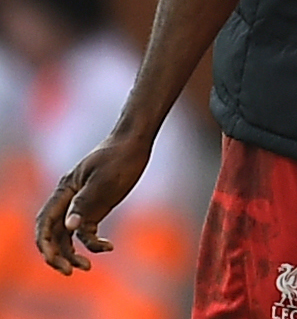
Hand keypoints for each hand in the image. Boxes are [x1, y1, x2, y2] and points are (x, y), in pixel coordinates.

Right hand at [35, 134, 152, 273]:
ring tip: (87, 267)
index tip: (55, 260)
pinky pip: (86, 231)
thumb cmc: (119, 157)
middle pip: (53, 233)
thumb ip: (86, 202)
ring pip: (67, 235)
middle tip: (69, 271)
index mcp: (64, 190)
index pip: (45, 223)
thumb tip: (69, 227)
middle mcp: (68, 199)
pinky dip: (93, 242)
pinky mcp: (96, 208)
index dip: (45, 244)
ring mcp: (81, 204)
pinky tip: (109, 247)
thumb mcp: (104, 180)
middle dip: (57, 254)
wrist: (135, 142)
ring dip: (72, 252)